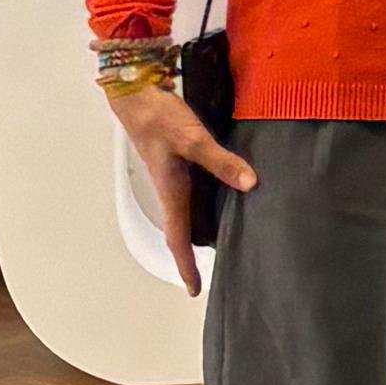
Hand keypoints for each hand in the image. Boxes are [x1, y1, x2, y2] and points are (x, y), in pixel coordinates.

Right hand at [101, 69, 249, 299]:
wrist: (136, 94)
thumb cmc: (158, 117)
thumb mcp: (193, 139)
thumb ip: (221, 161)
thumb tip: (250, 184)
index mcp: (171, 192)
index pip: (177, 239)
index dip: (185, 266)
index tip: (194, 290)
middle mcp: (171, 190)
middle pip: (182, 231)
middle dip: (194, 254)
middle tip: (214, 270)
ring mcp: (173, 177)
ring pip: (188, 213)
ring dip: (201, 230)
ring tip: (225, 241)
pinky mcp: (177, 163)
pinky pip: (192, 193)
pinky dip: (206, 204)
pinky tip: (224, 197)